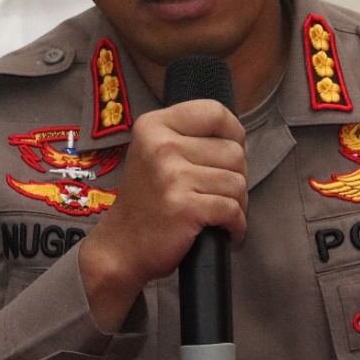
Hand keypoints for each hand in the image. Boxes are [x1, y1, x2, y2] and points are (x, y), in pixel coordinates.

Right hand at [79, 100, 247, 330]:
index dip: (233, 134)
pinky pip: (233, 210)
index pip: (215, 112)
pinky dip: (236, 225)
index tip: (229, 154)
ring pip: (238, 183)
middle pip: (234, 152)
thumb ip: (190, 137)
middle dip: (236, 177)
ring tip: (217, 213)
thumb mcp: (155, 154)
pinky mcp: (184, 207)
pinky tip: (223, 230)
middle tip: (217, 194)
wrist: (121, 248)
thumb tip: (239, 138)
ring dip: (237, 204)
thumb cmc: (147, 203)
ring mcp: (172, 176)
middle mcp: (161, 146)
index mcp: (154, 126)